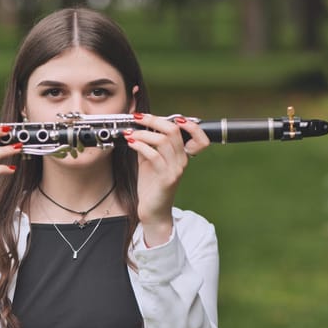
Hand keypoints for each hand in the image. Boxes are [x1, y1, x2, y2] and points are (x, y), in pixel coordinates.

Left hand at [124, 113, 209, 245]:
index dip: (185, 123)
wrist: (153, 211)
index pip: (196, 134)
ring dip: (143, 133)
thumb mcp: (150, 160)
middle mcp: (182, 160)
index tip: (166, 116)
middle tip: (138, 118)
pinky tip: (131, 143)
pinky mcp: (166, 178)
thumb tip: (141, 127)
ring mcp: (175, 169)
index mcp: (182, 155)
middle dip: (154, 120)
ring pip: (163, 141)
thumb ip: (150, 144)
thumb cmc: (152, 186)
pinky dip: (140, 145)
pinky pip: (154, 156)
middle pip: (174, 131)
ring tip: (130, 133)